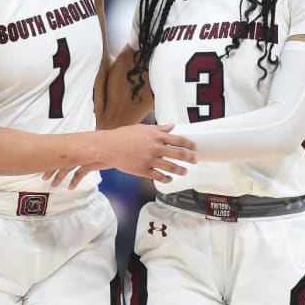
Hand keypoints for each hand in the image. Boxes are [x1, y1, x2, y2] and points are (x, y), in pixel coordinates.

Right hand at [43, 123, 196, 189]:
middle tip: (195, 160)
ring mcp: (150, 160)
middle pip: (178, 154)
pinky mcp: (143, 170)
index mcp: (156, 136)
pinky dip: (166, 178)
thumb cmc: (124, 135)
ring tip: (184, 171)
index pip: (178, 139)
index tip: (195, 147)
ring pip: (171, 167)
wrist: (108, 147)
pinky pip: (158, 176)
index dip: (189, 144)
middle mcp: (155, 148)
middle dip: (189, 158)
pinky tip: (169, 179)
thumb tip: (171, 126)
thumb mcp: (142, 128)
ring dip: (180, 170)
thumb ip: (159, 129)